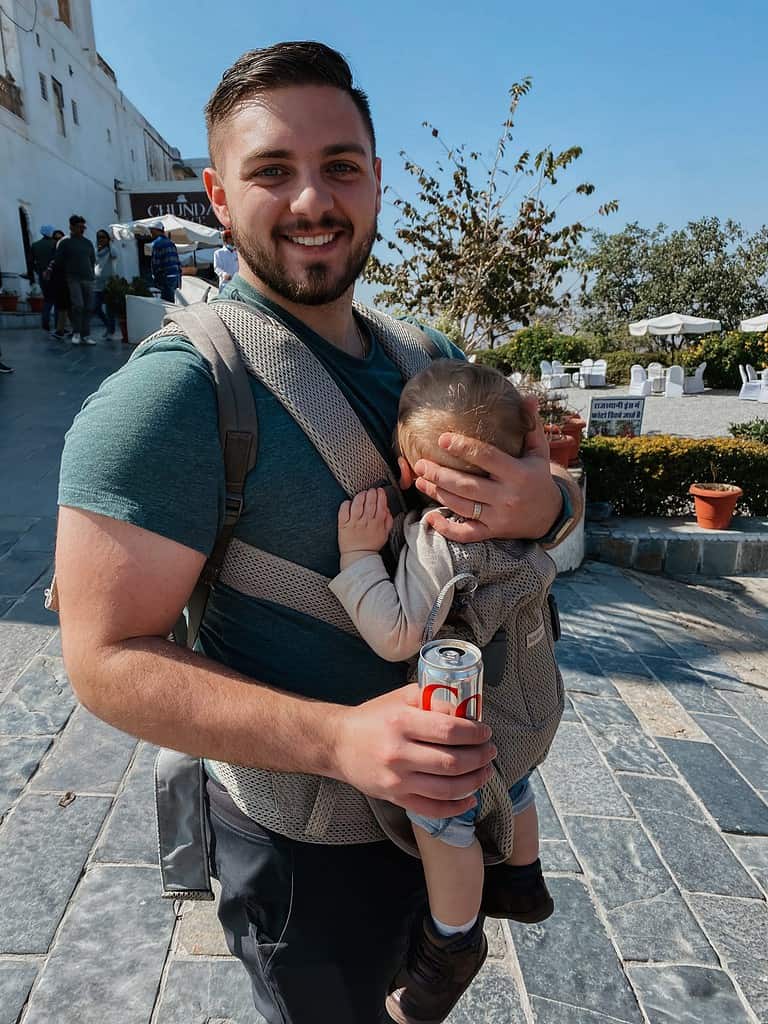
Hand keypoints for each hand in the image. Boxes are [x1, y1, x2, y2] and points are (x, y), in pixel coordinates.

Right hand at [332, 685, 495, 817]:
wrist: (338, 743)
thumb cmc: (372, 718)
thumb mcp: (400, 698)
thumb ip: (432, 700)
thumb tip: (465, 710)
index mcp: (401, 723)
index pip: (449, 731)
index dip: (474, 733)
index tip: (485, 732)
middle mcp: (398, 753)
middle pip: (452, 762)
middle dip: (479, 757)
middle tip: (489, 751)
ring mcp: (397, 780)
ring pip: (447, 788)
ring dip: (474, 781)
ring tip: (484, 772)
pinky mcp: (395, 798)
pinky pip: (432, 809)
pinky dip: (456, 807)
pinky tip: (469, 799)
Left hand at [338, 488, 392, 556]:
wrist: (358, 556)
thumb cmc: (371, 545)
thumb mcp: (385, 534)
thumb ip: (388, 520)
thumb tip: (387, 509)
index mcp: (377, 523)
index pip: (381, 505)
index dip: (381, 495)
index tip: (380, 491)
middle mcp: (366, 521)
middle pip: (370, 502)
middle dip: (372, 493)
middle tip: (372, 491)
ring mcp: (354, 522)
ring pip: (357, 504)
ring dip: (361, 496)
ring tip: (362, 494)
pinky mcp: (343, 524)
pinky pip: (344, 509)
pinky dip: (347, 503)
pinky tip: (350, 502)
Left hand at [412, 397, 561, 542]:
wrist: (549, 515)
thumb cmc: (538, 478)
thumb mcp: (539, 451)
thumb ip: (530, 425)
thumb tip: (527, 399)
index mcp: (518, 473)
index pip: (487, 457)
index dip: (463, 447)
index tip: (442, 439)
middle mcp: (507, 496)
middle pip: (467, 485)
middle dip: (440, 474)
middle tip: (421, 463)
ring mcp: (498, 517)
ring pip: (462, 506)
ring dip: (437, 493)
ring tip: (420, 480)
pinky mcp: (492, 531)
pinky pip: (466, 533)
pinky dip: (446, 529)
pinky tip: (431, 518)